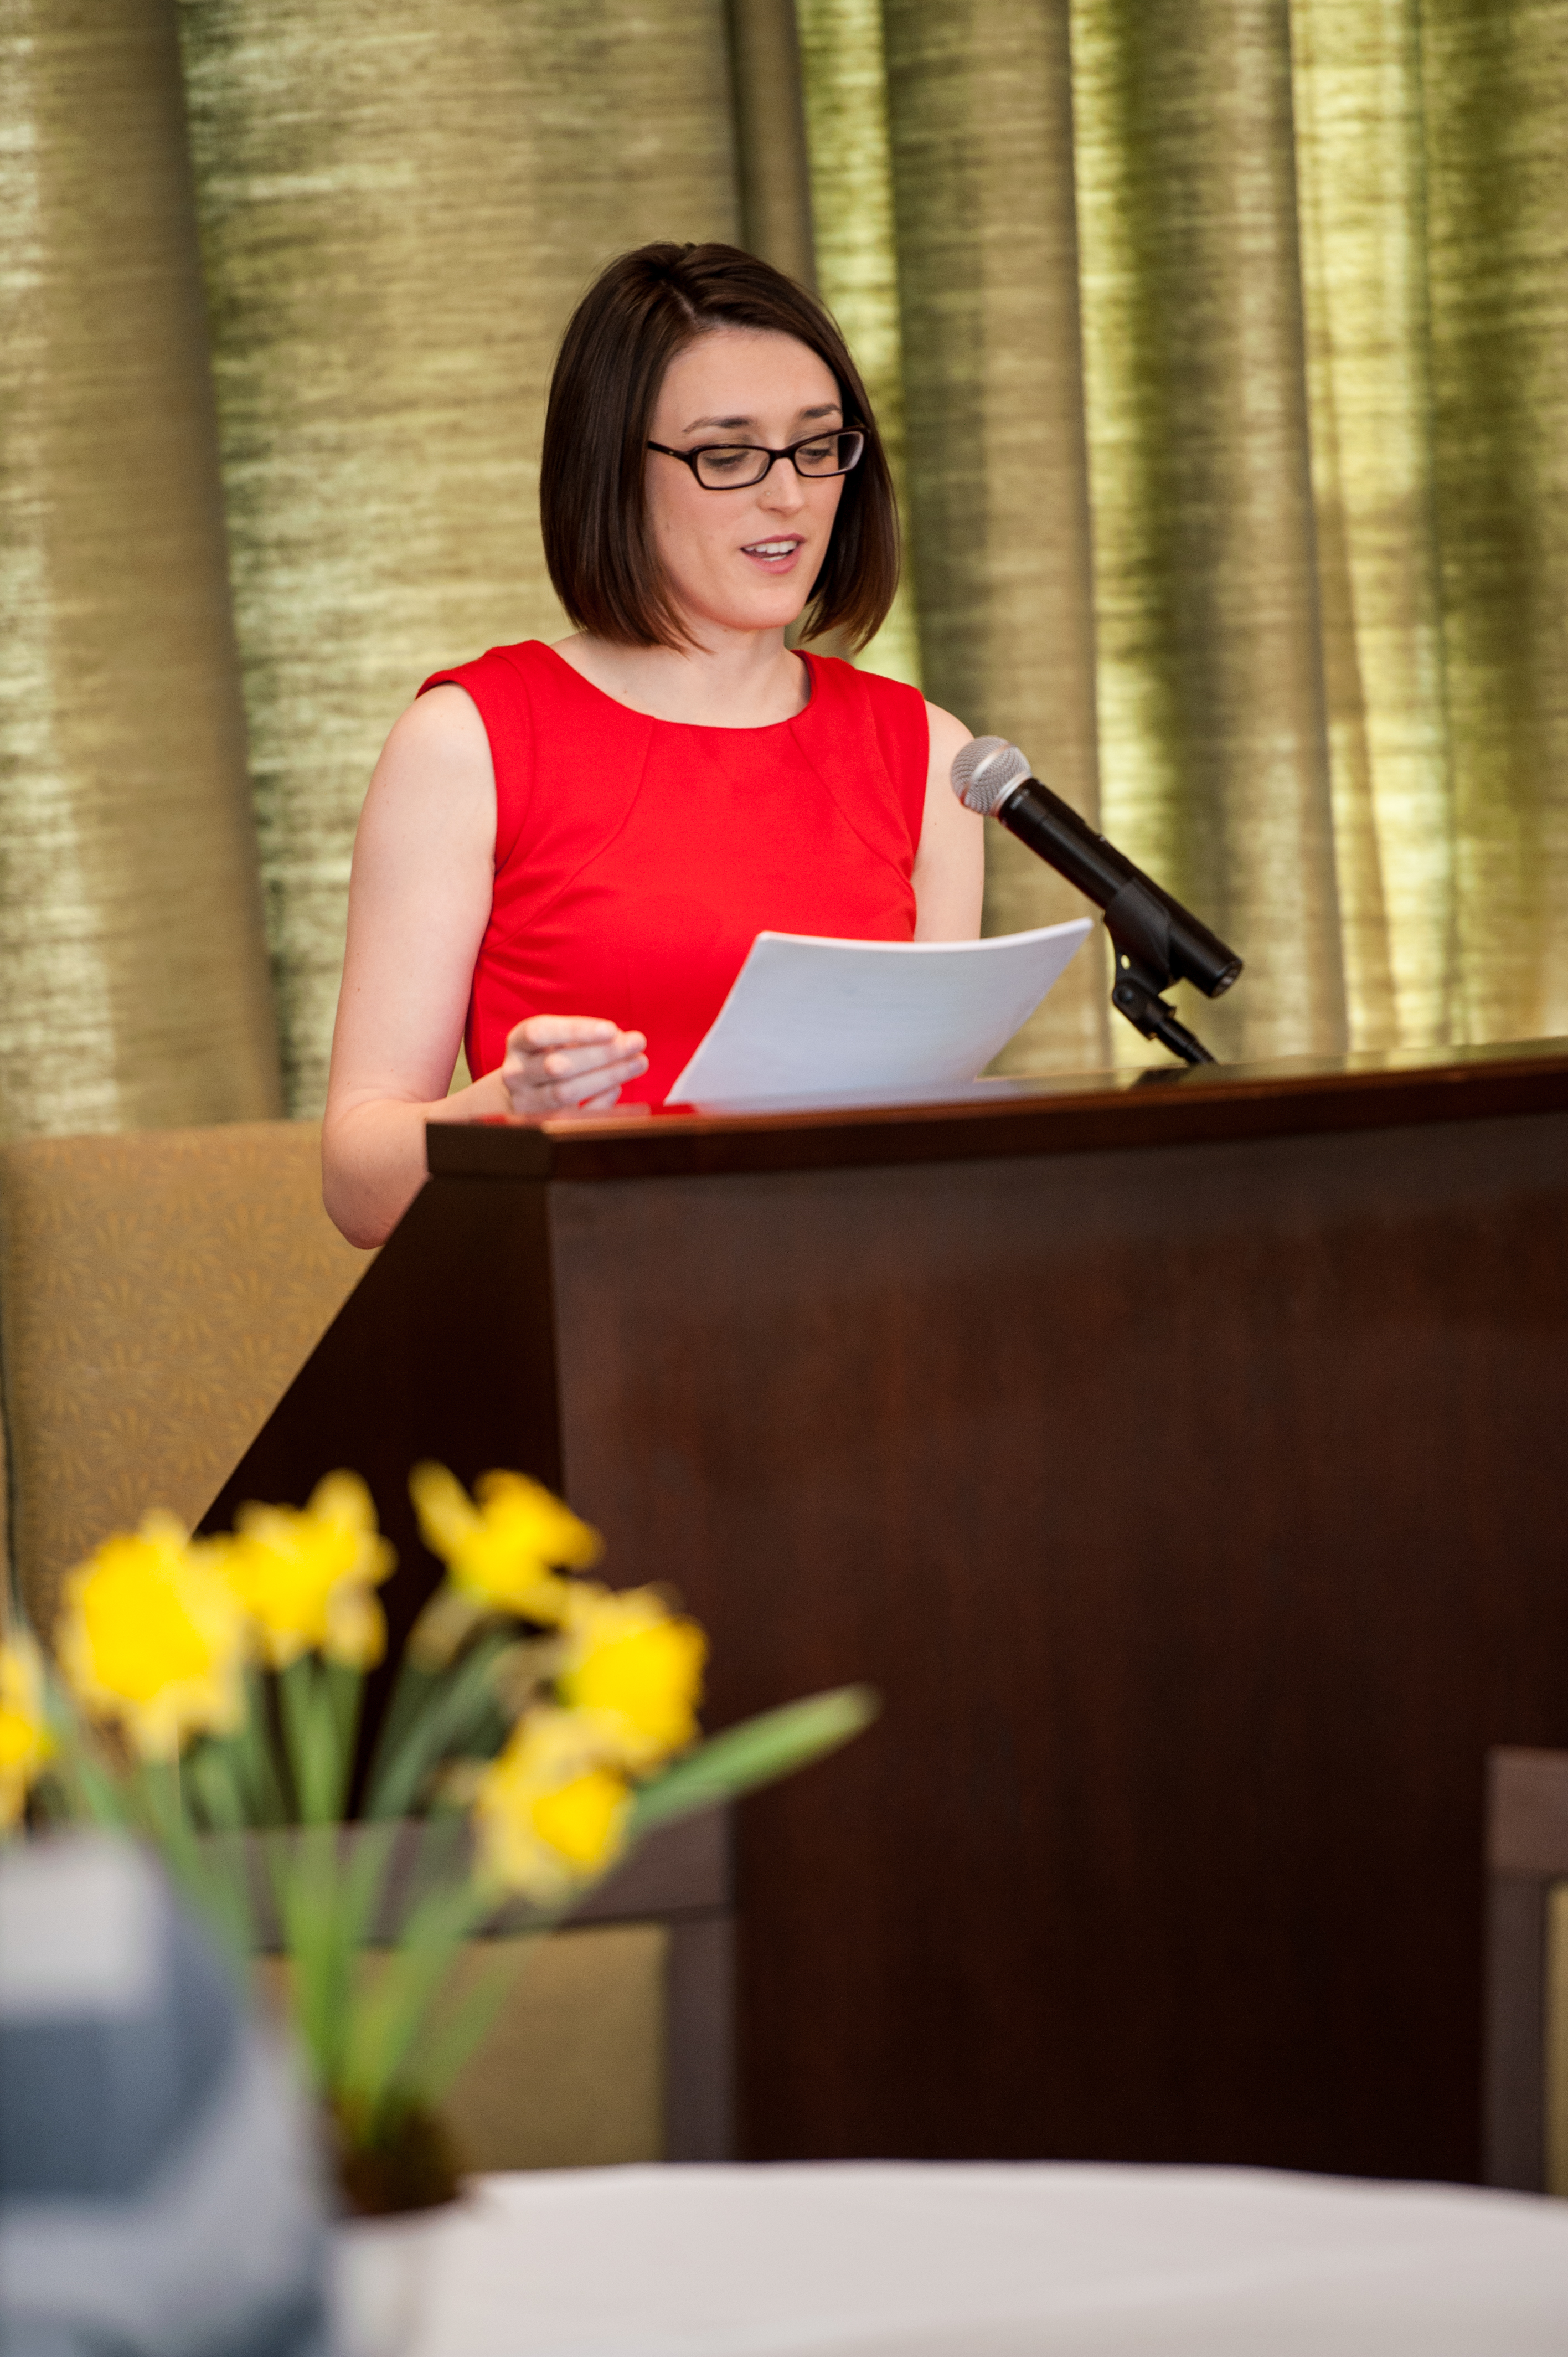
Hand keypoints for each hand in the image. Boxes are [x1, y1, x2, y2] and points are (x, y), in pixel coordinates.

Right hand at [500, 1015, 647, 1115]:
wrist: (521, 1090)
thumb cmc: (547, 1056)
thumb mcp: (556, 1038)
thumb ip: (584, 1036)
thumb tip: (620, 1039)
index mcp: (518, 1042)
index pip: (540, 1033)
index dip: (576, 1031)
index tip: (611, 1030)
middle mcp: (516, 1072)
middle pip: (557, 1066)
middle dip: (601, 1055)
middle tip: (636, 1044)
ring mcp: (525, 1101)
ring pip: (565, 1092)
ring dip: (606, 1077)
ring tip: (637, 1063)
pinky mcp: (540, 1124)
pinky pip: (573, 1117)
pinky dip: (599, 1102)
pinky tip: (618, 1087)